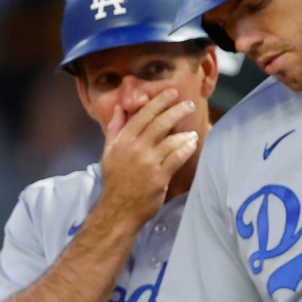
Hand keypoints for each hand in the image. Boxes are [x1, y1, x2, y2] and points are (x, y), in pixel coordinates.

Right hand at [99, 88, 200, 224]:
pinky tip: (193, 143)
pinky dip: (187, 148)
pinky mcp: (159, 176)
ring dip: (184, 133)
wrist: (118, 209)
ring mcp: (148, 162)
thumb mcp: (109, 152)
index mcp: (123, 140)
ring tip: (192, 132)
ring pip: (171, 140)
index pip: (143, 115)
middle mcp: (135, 148)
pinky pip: (177, 157)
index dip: (158, 102)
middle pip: (160, 123)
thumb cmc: (115, 180)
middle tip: (190, 104)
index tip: (171, 92)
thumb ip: (114, 129)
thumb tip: (118, 108)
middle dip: (177, 110)